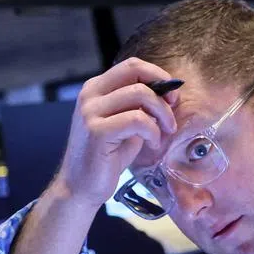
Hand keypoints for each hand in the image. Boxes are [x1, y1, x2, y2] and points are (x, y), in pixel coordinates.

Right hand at [55, 57, 179, 208]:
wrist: (81, 188)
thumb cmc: (106, 158)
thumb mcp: (125, 125)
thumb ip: (140, 107)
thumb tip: (168, 94)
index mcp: (95, 88)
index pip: (132, 66)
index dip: (158, 76)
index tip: (172, 97)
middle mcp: (90, 95)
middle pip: (136, 72)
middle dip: (162, 92)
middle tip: (171, 116)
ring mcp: (91, 111)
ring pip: (140, 94)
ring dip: (161, 115)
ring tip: (163, 134)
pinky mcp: (97, 131)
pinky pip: (138, 120)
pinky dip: (153, 132)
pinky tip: (152, 145)